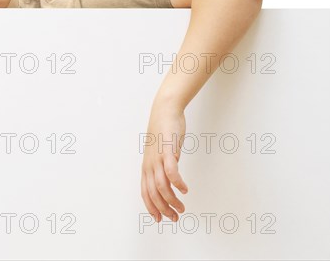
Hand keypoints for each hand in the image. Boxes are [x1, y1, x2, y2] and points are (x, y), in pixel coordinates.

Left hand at [141, 104, 188, 221]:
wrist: (164, 111)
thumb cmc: (163, 132)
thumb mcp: (159, 153)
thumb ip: (162, 167)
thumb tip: (170, 181)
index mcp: (147, 167)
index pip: (145, 192)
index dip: (151, 207)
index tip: (159, 219)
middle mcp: (150, 164)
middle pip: (153, 193)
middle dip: (163, 209)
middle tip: (174, 218)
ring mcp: (158, 158)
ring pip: (162, 186)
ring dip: (172, 200)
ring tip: (181, 207)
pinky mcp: (168, 150)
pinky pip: (171, 171)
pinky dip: (177, 183)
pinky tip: (184, 189)